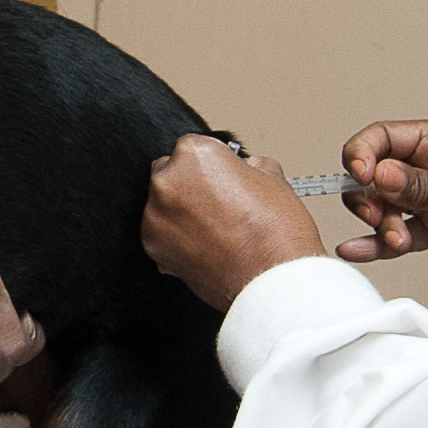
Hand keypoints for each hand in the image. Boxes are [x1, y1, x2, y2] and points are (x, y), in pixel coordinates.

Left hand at [143, 138, 325, 311]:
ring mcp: (156, 215)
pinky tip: (206, 246)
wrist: (271, 279)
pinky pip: (161, 234)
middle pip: (172, 174)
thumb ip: (251, 166)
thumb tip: (249, 167)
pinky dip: (177, 239)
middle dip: (191, 186)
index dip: (212, 166)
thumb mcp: (274, 179)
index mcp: (195, 154)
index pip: (193, 148)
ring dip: (182, 214)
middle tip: (218, 204)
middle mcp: (168, 180)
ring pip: (163, 206)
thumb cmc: (275, 234)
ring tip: (216, 230)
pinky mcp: (152, 246)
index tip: (221, 178)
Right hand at [331, 116, 427, 264]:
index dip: (363, 153)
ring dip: (381, 225)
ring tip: (398, 240)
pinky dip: (376, 243)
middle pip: (376, 175)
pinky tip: (357, 249)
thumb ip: (424, 184)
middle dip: (370, 196)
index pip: (385, 137)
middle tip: (377, 214)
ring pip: (383, 208)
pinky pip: (396, 234)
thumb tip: (381, 174)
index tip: (360, 175)